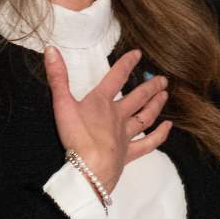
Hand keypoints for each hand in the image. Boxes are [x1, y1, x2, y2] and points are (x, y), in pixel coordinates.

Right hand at [44, 47, 171, 193]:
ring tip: (165, 95)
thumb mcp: (61, 104)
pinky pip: (149, 143)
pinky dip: (160, 135)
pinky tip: (168, 127)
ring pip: (145, 116)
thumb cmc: (76, 136)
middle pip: (138, 97)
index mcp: (101, 102)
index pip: (116, 77)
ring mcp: (125, 135)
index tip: (138, 54)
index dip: (127, 63)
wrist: (89, 168)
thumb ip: (58, 77)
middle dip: (150, 86)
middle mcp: (118, 115)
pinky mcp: (128, 153)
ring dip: (156, 105)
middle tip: (162, 79)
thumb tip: (51, 50)